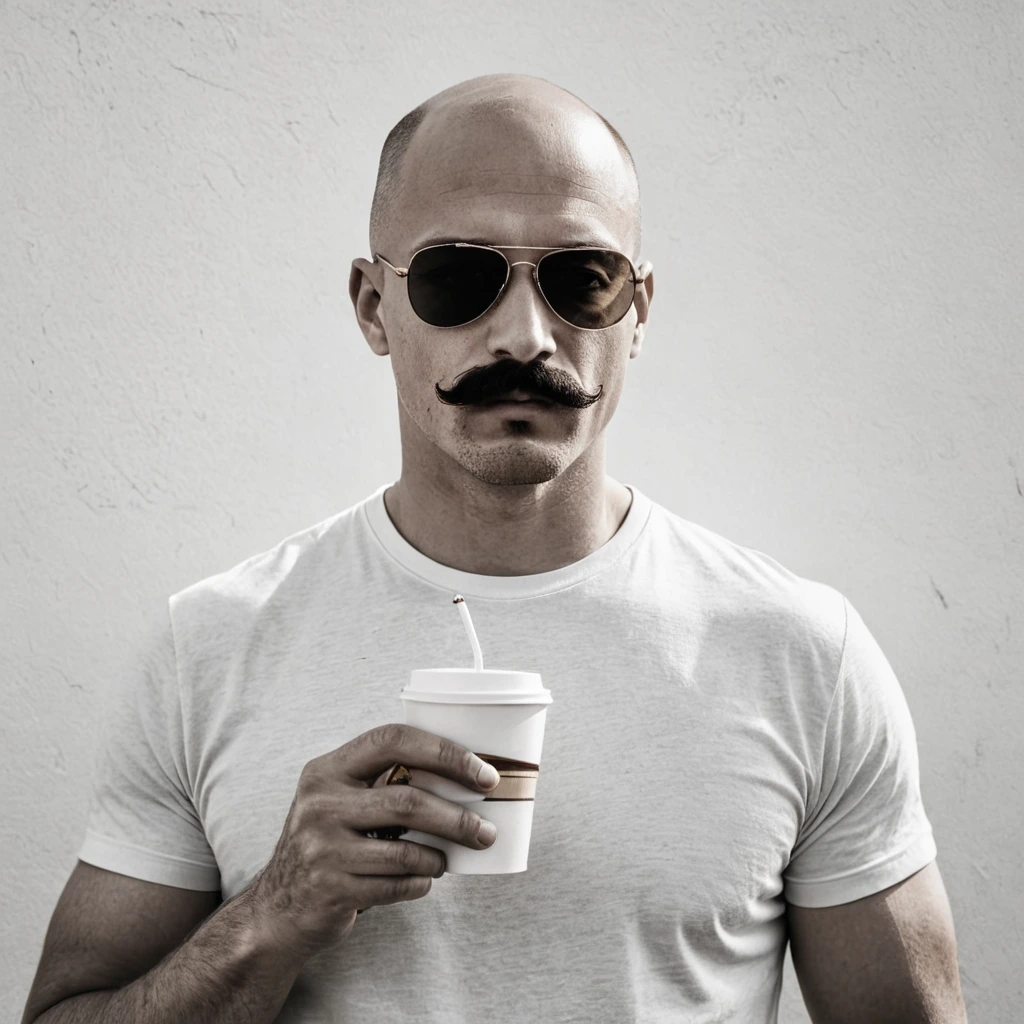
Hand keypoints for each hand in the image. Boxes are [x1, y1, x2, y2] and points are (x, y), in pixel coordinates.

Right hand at [247, 723, 499, 961]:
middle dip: (458, 817)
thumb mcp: (339, 801)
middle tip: (487, 830)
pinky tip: (424, 881)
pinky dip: (420, 884)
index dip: (445, 752)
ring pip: (406, 850)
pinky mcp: (330, 889)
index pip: (393, 740)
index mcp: (327, 769)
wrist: (276, 909)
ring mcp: (321, 848)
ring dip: (440, 856)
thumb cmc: (327, 843)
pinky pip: (395, 885)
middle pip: (408, 800)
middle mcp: (320, 803)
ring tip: (450, 858)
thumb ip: (382, 782)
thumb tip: (464, 777)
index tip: (483, 774)